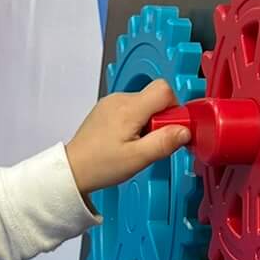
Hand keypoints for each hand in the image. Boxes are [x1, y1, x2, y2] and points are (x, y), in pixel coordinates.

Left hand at [65, 79, 190, 204]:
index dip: (174, 109)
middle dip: (161, 119)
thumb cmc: (100, 165)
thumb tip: (185, 131)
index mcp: (129, 108)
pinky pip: (131, 108)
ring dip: (148, 121)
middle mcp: (120, 99)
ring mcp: (111, 102)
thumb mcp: (138, 159)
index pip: (164, 90)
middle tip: (150, 142)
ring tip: (135, 144)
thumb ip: (165, 142)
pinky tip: (126, 140)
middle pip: (155, 97)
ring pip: (144, 103)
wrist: (73, 169)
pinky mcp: (107, 108)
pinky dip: (136, 122)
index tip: (170, 130)